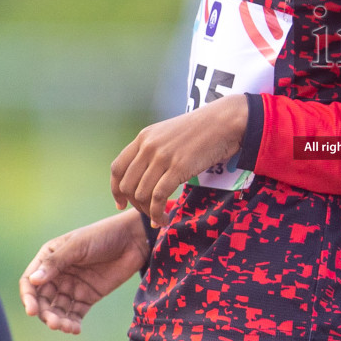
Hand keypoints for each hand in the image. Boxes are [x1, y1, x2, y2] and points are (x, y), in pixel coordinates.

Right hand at [20, 210, 150, 334]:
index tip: (32, 311)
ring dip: (59, 320)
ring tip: (66, 328)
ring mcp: (72, 286)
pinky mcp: (88, 297)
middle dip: (46, 313)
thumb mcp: (77, 246)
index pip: (30, 282)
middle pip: (43, 299)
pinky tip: (75, 329)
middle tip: (54, 323)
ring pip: (58, 309)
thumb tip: (33, 281)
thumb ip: (55, 263)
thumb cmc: (103, 236)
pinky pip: (75, 313)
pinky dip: (73, 323)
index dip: (29, 297)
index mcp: (49, 258)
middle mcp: (57, 274)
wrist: (133, 240)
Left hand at [111, 93, 248, 225]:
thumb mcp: (169, 134)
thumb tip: (145, 176)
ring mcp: (162, 157)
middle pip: (127, 185)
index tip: (121, 204)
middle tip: (147, 213)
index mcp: (143, 137)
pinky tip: (165, 219)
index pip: (117, 168)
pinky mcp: (178, 168)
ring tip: (158, 218)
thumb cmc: (201, 130)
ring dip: (147, 213)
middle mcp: (148, 147)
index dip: (115, 190)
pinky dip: (157, 214)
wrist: (224, 121)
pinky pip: (158, 197)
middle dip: (134, 205)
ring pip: (141, 194)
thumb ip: (153, 150)